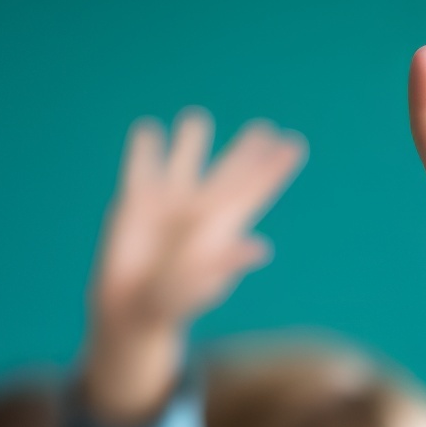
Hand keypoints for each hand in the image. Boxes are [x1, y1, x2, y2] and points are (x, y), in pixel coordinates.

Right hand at [82, 109, 306, 421]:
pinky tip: (148, 131)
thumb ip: (227, 263)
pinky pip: (141, 169)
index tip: (294, 144)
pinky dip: (145, 150)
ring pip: (183, 163)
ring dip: (190, 142)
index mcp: (221, 226)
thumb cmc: (172, 302)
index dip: (274, 168)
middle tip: (264, 128)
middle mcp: (198, 210)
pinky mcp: (135, 203)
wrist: (130, 308)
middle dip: (245, 152)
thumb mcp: (200, 284)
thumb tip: (263, 249)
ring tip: (196, 118)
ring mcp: (167, 204)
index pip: (254, 189)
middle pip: (228, 173)